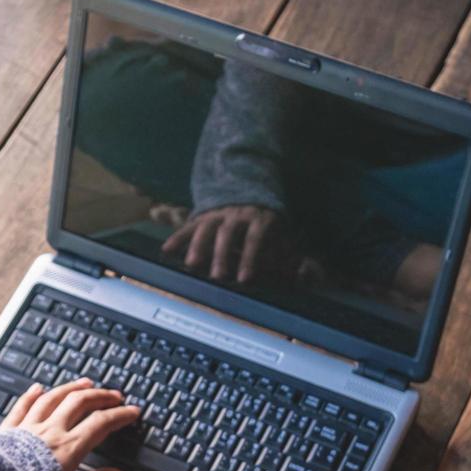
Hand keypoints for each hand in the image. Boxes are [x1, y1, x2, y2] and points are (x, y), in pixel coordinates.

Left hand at [0, 378, 140, 470]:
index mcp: (68, 448)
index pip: (101, 424)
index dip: (120, 415)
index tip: (132, 412)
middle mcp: (49, 431)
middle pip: (80, 402)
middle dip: (101, 396)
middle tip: (115, 396)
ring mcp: (28, 427)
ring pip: (54, 397)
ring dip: (73, 387)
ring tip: (86, 383)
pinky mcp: (7, 430)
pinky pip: (23, 405)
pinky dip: (33, 394)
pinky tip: (38, 388)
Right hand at [160, 204, 295, 283]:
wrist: (247, 191)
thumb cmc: (268, 224)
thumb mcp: (285, 235)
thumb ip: (294, 258)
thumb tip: (304, 278)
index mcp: (261, 219)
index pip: (256, 239)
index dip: (251, 258)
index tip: (245, 279)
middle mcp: (237, 215)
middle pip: (228, 235)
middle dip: (222, 256)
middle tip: (218, 277)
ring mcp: (218, 215)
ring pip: (206, 229)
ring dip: (199, 247)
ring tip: (192, 266)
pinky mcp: (201, 218)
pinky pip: (188, 227)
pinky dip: (177, 238)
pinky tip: (166, 250)